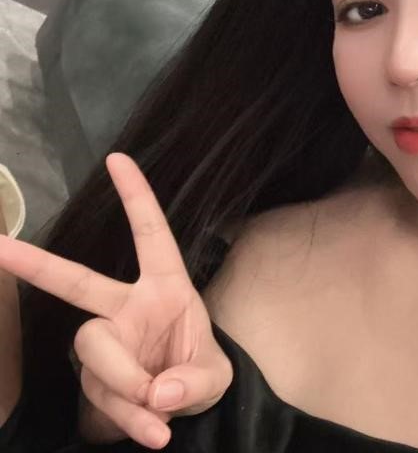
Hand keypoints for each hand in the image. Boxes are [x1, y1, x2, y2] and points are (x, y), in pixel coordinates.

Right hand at [0, 152, 232, 448]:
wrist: (180, 413)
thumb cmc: (198, 373)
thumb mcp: (214, 376)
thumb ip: (194, 381)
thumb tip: (159, 393)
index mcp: (166, 288)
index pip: (151, 236)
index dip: (136, 198)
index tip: (117, 158)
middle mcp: (127, 307)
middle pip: (79, 285)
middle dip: (37, 264)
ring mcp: (105, 341)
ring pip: (93, 351)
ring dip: (126, 388)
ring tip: (160, 420)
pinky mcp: (92, 377)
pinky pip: (100, 395)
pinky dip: (127, 419)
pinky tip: (153, 434)